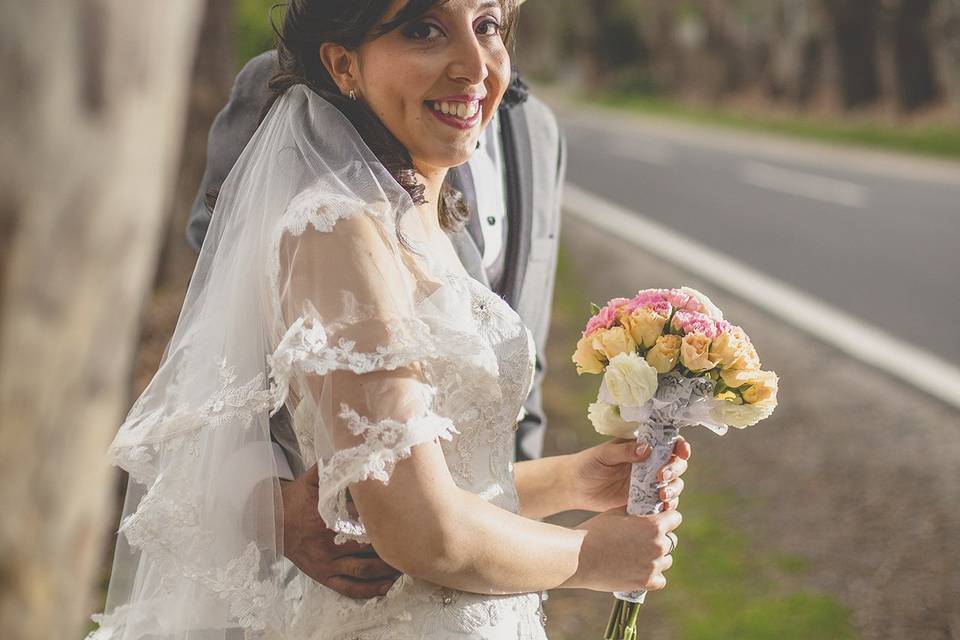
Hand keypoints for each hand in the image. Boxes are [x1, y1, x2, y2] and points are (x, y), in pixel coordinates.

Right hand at [280, 465, 399, 597]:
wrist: (273, 521)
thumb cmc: (299, 498)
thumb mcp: (312, 479)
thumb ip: (332, 467)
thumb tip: (355, 452)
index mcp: (327, 518)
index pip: (362, 520)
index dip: (384, 520)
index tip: (405, 516)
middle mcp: (328, 543)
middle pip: (368, 548)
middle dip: (392, 547)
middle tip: (415, 542)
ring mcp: (326, 563)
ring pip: (363, 570)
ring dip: (386, 570)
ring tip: (407, 564)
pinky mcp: (324, 576)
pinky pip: (349, 588)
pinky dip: (369, 590)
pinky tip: (387, 586)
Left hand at [569, 436, 690, 512]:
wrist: (575, 487)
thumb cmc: (587, 464)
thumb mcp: (604, 454)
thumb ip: (624, 451)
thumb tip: (646, 448)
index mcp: (641, 446)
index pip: (668, 443)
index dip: (679, 446)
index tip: (681, 453)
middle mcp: (649, 463)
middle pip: (676, 464)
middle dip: (675, 469)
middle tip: (660, 476)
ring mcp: (648, 483)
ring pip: (673, 484)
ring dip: (674, 488)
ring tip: (661, 494)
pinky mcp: (644, 501)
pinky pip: (662, 503)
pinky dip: (667, 505)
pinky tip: (663, 506)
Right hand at [569, 507, 681, 592]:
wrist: (578, 557)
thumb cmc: (595, 531)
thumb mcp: (616, 512)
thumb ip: (637, 512)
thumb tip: (647, 511)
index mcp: (653, 525)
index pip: (675, 518)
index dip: (665, 517)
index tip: (656, 520)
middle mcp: (658, 545)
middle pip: (671, 541)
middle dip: (660, 539)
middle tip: (641, 540)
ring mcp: (653, 566)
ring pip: (666, 560)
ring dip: (656, 558)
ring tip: (636, 556)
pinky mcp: (646, 583)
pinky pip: (660, 579)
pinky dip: (652, 576)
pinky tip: (638, 570)